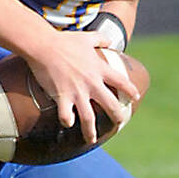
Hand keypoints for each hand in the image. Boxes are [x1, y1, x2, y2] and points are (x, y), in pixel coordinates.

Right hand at [25, 30, 140, 144]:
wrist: (43, 46)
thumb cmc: (63, 40)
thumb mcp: (86, 37)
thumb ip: (100, 39)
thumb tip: (109, 39)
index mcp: (99, 69)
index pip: (122, 82)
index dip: (130, 91)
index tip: (134, 98)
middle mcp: (92, 83)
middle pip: (111, 105)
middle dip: (117, 116)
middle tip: (119, 122)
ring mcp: (77, 92)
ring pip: (89, 118)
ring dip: (90, 131)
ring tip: (91, 139)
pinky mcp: (62, 97)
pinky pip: (66, 116)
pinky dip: (67, 121)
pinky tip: (67, 123)